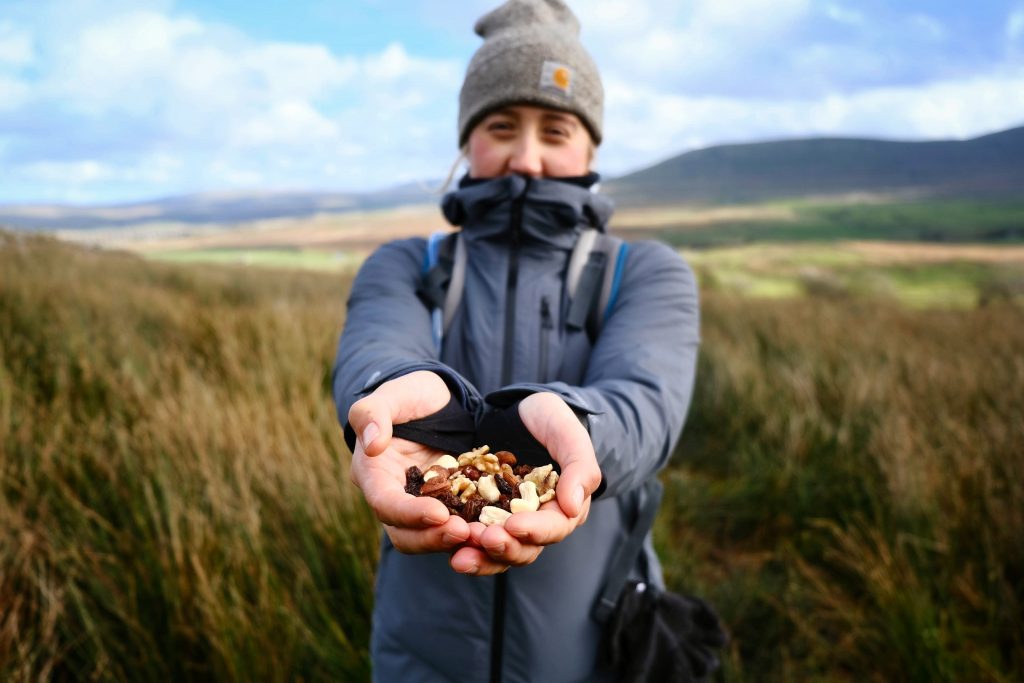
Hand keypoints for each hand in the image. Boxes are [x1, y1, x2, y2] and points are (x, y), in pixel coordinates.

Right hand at [348, 371, 470, 553]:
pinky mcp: (448, 506)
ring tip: (483, 537)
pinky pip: (458, 526)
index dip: (410, 513)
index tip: (439, 513)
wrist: (439, 402)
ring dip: (455, 541)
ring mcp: (421, 505)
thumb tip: (372, 445)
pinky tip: (496, 530)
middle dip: (433, 537)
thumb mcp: (393, 395)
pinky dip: (473, 531)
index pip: (385, 504)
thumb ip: (374, 414)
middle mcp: (394, 498)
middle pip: (405, 534)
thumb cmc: (411, 394)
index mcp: (373, 475)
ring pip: (431, 537)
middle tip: (465, 532)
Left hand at [449, 392, 601, 574]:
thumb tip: (573, 506)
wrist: (509, 410)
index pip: (553, 527)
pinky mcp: (474, 516)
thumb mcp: (564, 430)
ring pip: (495, 553)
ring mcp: (501, 521)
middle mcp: (532, 521)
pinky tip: (442, 540)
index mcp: (560, 506)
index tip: (514, 525)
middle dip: (504, 548)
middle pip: (524, 550)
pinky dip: (457, 544)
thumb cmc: (545, 418)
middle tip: (484, 539)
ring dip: (479, 558)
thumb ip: (578, 465)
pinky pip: (467, 539)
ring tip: (460, 556)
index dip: (535, 530)